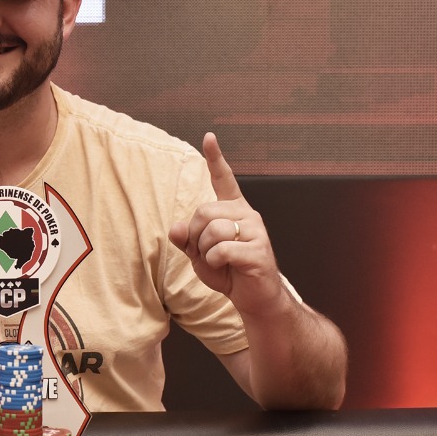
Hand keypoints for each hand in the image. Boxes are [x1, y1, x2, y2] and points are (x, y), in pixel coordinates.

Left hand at [167, 132, 286, 315]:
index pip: (223, 179)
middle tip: (205, 253)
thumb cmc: (227, 272)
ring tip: (217, 262)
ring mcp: (256, 230)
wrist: (253, 298)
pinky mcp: (259, 250)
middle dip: (195, 236)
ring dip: (205, 252)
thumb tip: (177, 227)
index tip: (208, 137)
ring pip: (213, 230)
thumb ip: (186, 239)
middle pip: (204, 211)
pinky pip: (222, 250)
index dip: (215, 158)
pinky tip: (225, 268)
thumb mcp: (199, 255)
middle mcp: (247, 214)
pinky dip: (214, 262)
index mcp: (234, 210)